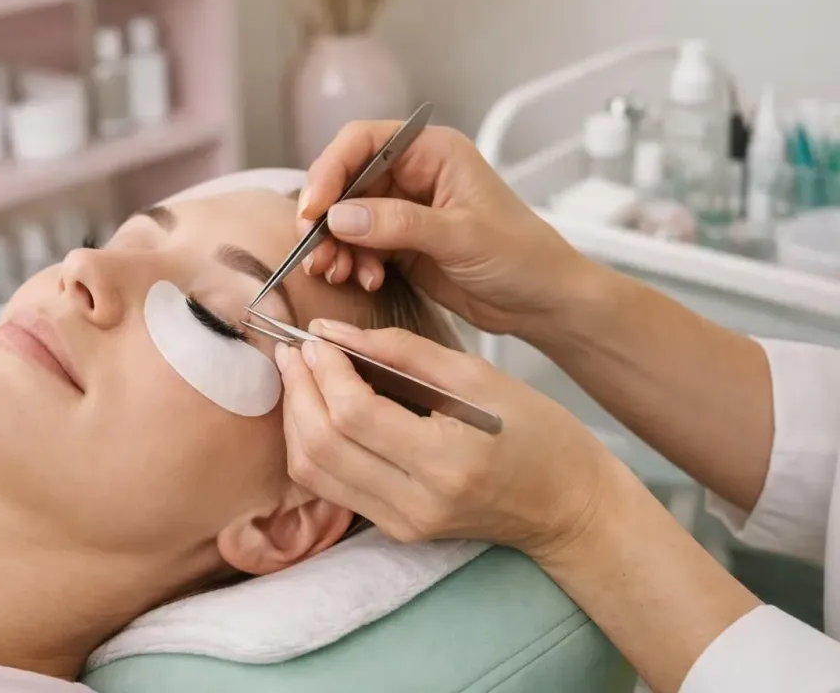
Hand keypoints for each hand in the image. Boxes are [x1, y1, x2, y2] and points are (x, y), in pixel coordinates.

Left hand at [275, 320, 612, 556]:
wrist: (568, 507)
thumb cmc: (538, 434)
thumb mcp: (480, 376)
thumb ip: (403, 351)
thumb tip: (335, 331)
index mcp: (447, 461)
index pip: (354, 414)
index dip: (324, 370)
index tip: (316, 337)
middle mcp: (418, 502)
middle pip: (322, 445)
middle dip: (298, 390)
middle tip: (294, 350)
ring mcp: (403, 523)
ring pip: (314, 471)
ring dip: (295, 418)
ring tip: (299, 375)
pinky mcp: (395, 530)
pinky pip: (330, 487)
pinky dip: (311, 444)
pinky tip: (316, 410)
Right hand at [297, 122, 597, 338]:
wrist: (543, 302)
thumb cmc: (522, 256)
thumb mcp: (461, 236)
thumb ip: (399, 223)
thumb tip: (341, 217)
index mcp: (432, 151)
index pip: (362, 143)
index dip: (330, 171)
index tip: (314, 209)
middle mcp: (413, 174)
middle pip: (345, 182)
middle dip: (325, 218)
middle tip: (314, 250)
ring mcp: (404, 210)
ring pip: (345, 218)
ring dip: (334, 246)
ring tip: (337, 272)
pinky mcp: (400, 243)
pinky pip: (358, 246)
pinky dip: (351, 263)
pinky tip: (365, 280)